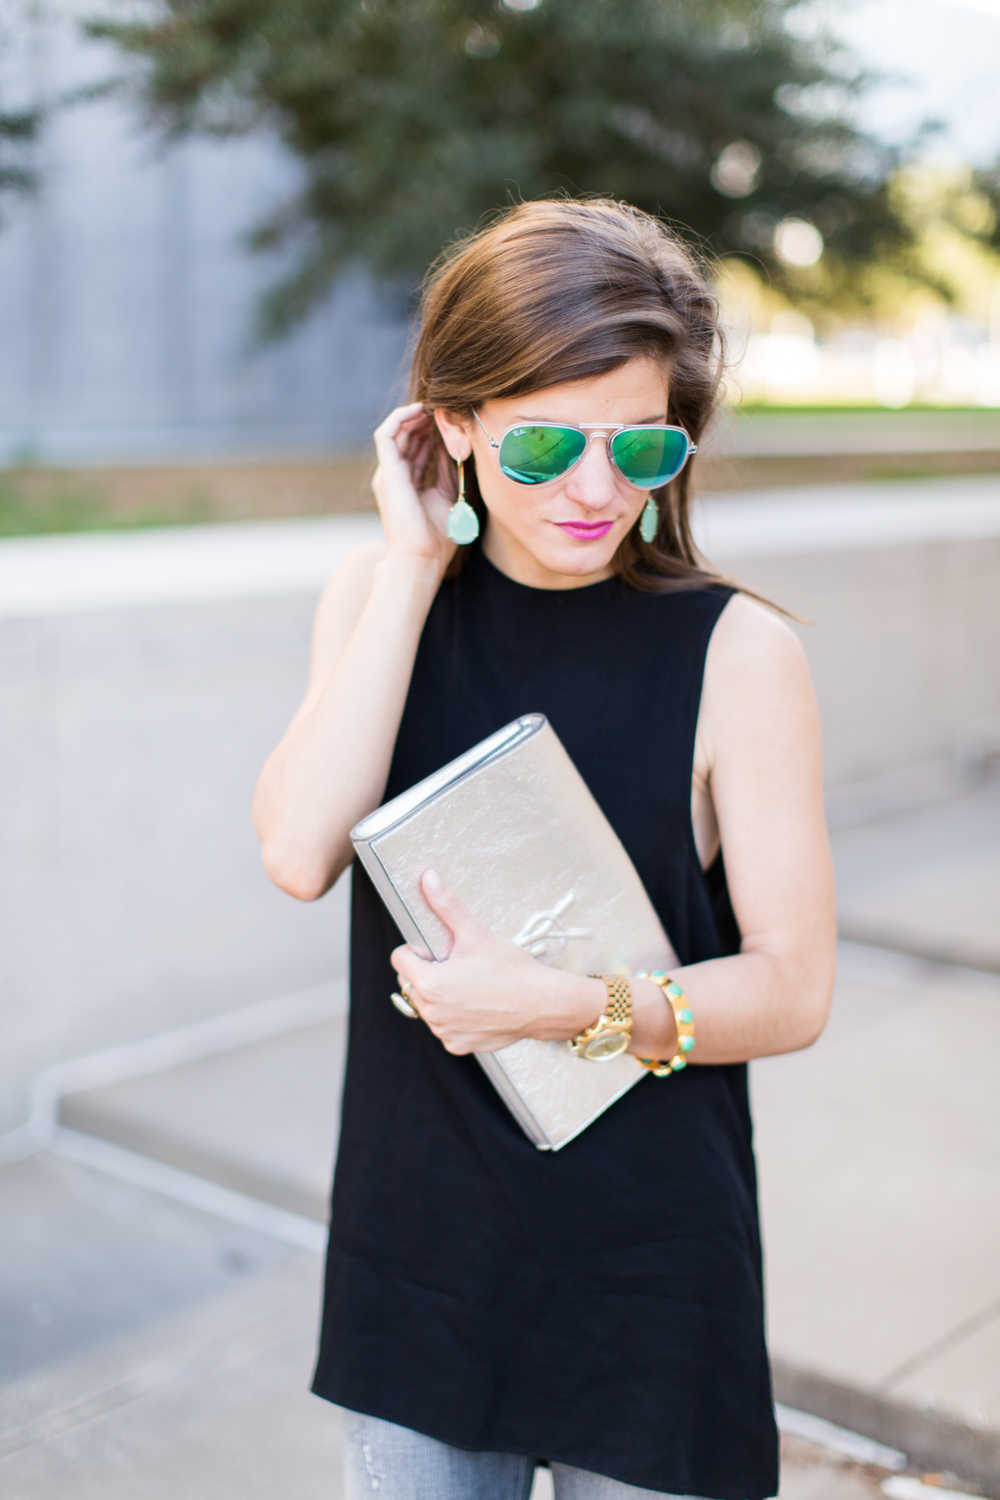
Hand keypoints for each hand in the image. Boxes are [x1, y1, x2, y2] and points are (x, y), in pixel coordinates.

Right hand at [371, 403, 459, 575]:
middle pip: (408, 437)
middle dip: (426, 419)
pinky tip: (420, 410)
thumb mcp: (448, 496)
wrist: (421, 559)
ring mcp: (388, 473)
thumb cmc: (436, 539)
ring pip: (397, 431)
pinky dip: (401, 418)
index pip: (418, 448)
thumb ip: (446, 471)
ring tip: (435, 405)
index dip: (433, 431)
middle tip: (446, 407)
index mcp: (407, 484)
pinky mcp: (387, 471)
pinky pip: (387, 434)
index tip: (452, 420)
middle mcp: (394, 476)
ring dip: (415, 415)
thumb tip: (454, 446)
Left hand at [391, 871, 604, 1054]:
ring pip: (426, 1005)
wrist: (545, 1004)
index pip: (399, 960)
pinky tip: (475, 1005)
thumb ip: (446, 905)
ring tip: (469, 984)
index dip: (417, 950)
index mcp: (430, 984)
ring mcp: (444, 1032)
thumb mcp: (476, 933)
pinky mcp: (457, 1045)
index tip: (437, 949)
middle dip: (427, 972)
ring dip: (439, 995)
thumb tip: (427, 879)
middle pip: (410, 983)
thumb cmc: (514, 971)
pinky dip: (454, 1016)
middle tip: (458, 965)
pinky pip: (444, 1026)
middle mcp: (433, 1013)